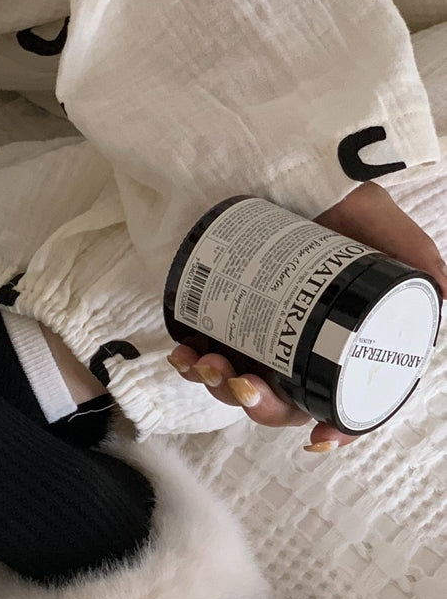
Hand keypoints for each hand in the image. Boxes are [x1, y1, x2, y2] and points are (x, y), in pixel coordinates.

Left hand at [168, 183, 446, 450]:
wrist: (271, 159)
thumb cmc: (334, 196)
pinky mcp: (218, 319)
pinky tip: (183, 353)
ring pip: (239, 383)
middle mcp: (300, 342)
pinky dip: (190, 361)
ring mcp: (257, 334)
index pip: (345, 396)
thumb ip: (415, 259)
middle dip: (260, 405)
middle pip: (284, 401)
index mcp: (343, 338)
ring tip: (206, 361)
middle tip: (244, 384)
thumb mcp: (380, 224)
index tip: (319, 439)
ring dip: (219, 385)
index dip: (338, 428)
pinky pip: (203, 356)